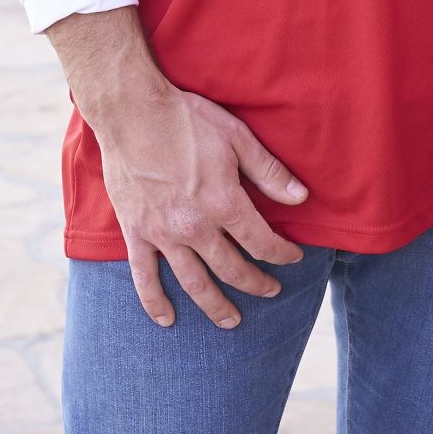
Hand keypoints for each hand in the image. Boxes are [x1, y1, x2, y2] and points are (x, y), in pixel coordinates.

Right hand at [95, 81, 308, 328]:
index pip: (261, 242)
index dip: (281, 253)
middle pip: (232, 268)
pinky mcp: (136, 233)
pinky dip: (155, 303)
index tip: (293, 258)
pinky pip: (144, 277)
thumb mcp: (236, 137)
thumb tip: (301, 197)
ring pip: (194, 283)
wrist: (132, 111)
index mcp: (223, 202)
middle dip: (256, 283)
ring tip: (232, 322)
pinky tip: (167, 321)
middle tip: (271, 291)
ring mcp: (163, 234)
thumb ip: (268, 171)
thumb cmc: (186, 119)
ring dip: (215, 306)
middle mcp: (195, 226)